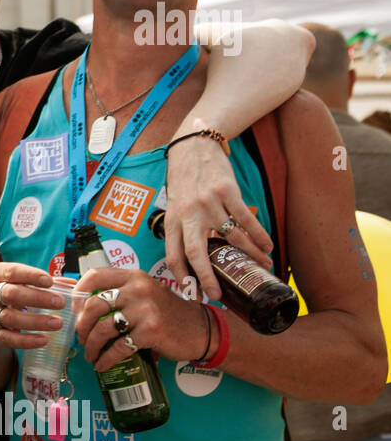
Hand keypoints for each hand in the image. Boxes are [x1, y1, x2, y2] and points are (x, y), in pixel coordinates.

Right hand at [0, 262, 63, 349]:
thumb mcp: (10, 281)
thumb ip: (38, 281)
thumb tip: (72, 284)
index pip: (13, 272)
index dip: (31, 276)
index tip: (50, 281)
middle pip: (12, 294)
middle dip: (37, 298)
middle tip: (60, 303)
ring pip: (11, 317)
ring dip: (36, 321)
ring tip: (58, 323)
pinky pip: (7, 338)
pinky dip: (26, 340)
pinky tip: (43, 340)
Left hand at [74, 267, 209, 372]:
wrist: (200, 329)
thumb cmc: (167, 312)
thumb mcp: (145, 292)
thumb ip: (121, 292)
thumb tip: (83, 306)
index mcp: (134, 276)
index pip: (95, 276)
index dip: (78, 293)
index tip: (75, 310)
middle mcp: (138, 289)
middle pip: (94, 305)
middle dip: (82, 326)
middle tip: (81, 338)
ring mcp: (145, 310)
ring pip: (104, 328)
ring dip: (92, 345)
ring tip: (90, 354)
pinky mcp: (151, 331)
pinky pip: (119, 347)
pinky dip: (106, 358)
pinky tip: (102, 364)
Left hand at [164, 134, 271, 300]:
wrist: (193, 146)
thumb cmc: (184, 181)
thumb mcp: (174, 206)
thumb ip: (181, 230)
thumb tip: (193, 262)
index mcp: (172, 220)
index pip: (174, 256)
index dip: (183, 278)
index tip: (194, 294)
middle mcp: (188, 214)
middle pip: (197, 253)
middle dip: (207, 278)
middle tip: (218, 295)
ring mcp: (208, 203)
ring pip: (231, 238)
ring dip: (249, 256)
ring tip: (262, 266)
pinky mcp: (228, 191)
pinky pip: (246, 220)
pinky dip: (259, 235)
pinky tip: (267, 246)